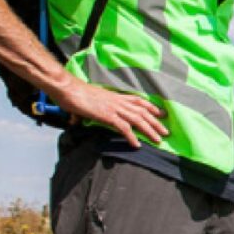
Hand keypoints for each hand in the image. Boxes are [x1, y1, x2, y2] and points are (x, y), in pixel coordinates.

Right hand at [51, 80, 167, 148]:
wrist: (67, 89)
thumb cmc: (74, 94)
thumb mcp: (88, 101)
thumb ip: (88, 110)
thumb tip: (77, 120)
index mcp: (115, 96)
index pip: (138, 100)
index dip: (151, 107)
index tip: (161, 113)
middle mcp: (118, 101)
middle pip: (142, 111)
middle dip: (156, 122)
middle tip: (166, 131)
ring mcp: (114, 108)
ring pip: (138, 120)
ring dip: (149, 131)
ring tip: (158, 140)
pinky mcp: (107, 116)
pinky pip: (123, 128)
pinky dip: (132, 137)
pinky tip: (137, 145)